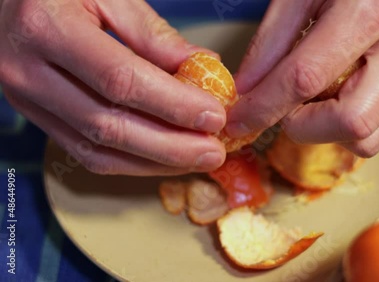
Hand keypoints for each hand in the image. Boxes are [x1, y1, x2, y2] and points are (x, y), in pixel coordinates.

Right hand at [0, 0, 226, 174]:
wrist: (6, 1)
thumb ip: (153, 34)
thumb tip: (201, 68)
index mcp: (47, 28)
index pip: (120, 80)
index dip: (172, 104)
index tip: (213, 116)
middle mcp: (28, 72)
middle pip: (109, 126)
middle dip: (171, 146)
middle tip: (213, 151)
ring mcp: (27, 101)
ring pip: (98, 150)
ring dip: (154, 162)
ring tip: (196, 160)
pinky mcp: (35, 117)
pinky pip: (86, 153)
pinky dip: (130, 163)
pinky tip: (163, 159)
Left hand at [226, 0, 378, 156]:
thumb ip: (272, 41)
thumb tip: (246, 91)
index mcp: (372, 9)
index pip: (307, 78)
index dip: (264, 107)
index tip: (238, 121)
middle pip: (352, 123)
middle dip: (303, 128)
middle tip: (282, 108)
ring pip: (371, 137)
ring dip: (328, 130)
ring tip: (311, 99)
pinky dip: (347, 124)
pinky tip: (335, 94)